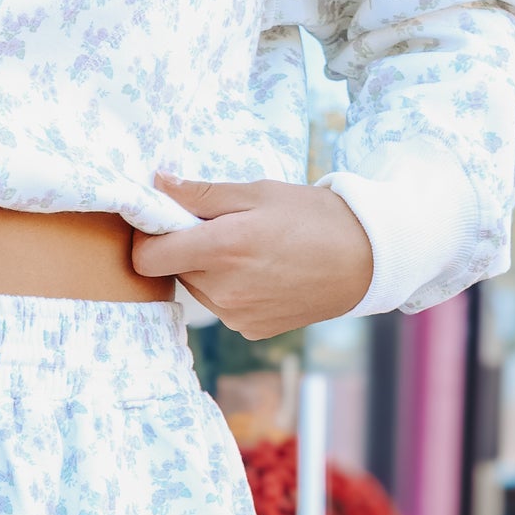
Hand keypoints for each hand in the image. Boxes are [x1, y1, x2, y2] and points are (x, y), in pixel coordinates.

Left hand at [131, 176, 372, 337]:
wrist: (365, 260)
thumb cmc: (313, 217)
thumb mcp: (258, 192)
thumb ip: (202, 193)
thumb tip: (157, 184)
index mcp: (222, 249)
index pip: (149, 257)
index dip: (149, 237)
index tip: (164, 220)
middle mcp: (223, 290)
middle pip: (175, 269)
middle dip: (187, 247)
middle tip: (225, 227)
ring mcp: (236, 315)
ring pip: (198, 288)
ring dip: (209, 268)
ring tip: (251, 249)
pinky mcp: (250, 330)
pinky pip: (222, 306)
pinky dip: (230, 289)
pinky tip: (264, 273)